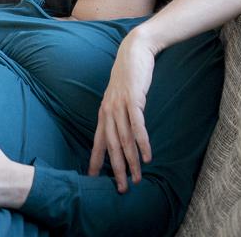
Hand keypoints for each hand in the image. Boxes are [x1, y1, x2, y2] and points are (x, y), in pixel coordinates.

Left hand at [88, 29, 155, 191]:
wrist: (134, 50)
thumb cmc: (128, 75)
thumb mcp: (119, 96)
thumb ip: (118, 113)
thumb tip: (120, 132)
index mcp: (104, 112)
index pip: (98, 141)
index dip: (96, 161)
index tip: (93, 180)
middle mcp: (109, 111)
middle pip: (111, 146)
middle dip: (117, 169)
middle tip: (122, 189)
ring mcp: (120, 105)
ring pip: (124, 140)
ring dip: (131, 161)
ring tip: (137, 178)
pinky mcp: (134, 99)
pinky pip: (137, 126)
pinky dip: (142, 143)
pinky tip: (148, 156)